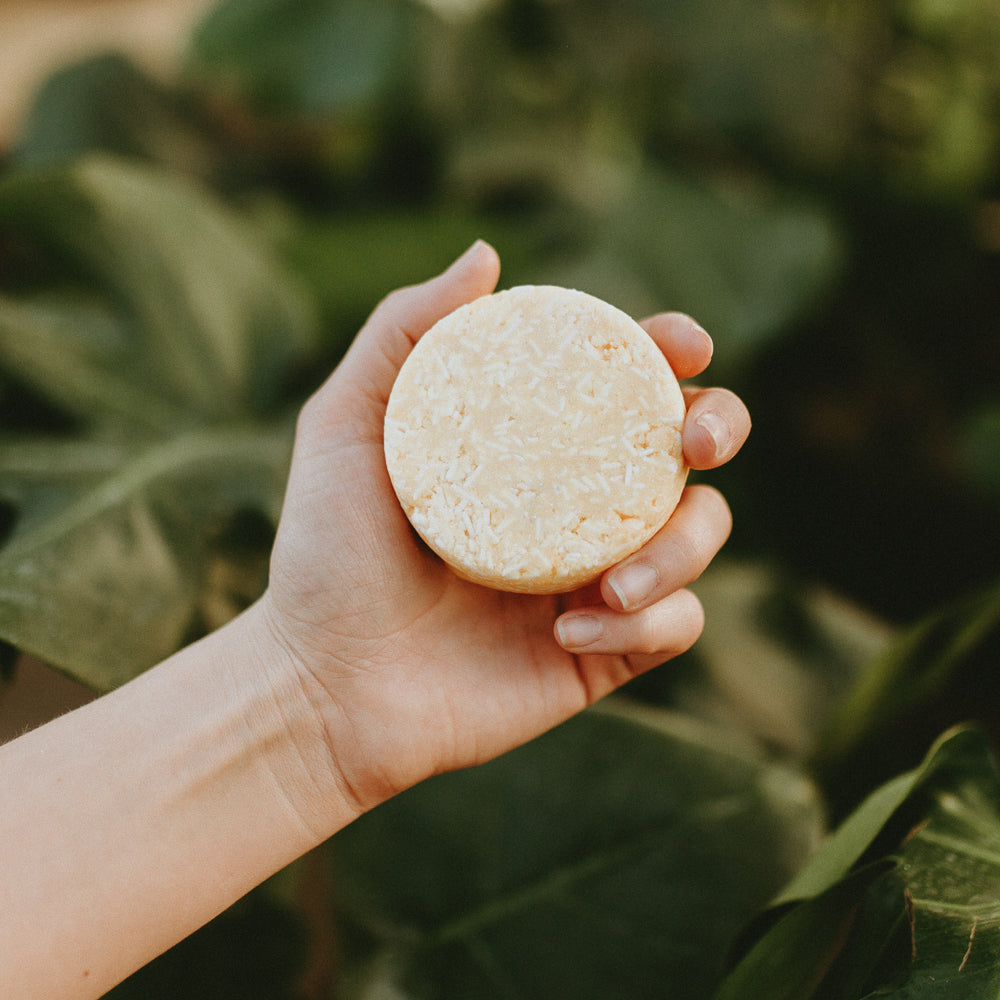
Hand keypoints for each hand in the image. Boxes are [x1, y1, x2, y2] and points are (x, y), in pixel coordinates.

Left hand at [258, 241, 750, 817]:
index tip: (681, 345)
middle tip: (695, 442)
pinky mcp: (606, 650)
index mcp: (529, 448)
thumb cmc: (326, 553)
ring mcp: (595, 578)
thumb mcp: (346, 427)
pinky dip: (646, 623)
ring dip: (680, 549)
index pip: (619, 384)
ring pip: (700, 537)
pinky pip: (675, 625)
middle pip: (687, 451)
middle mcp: (573, 505)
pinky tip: (569, 632)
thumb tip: (487, 256)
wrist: (323, 686)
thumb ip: (403, 334)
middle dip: (721, 426)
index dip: (669, 352)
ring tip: (610, 582)